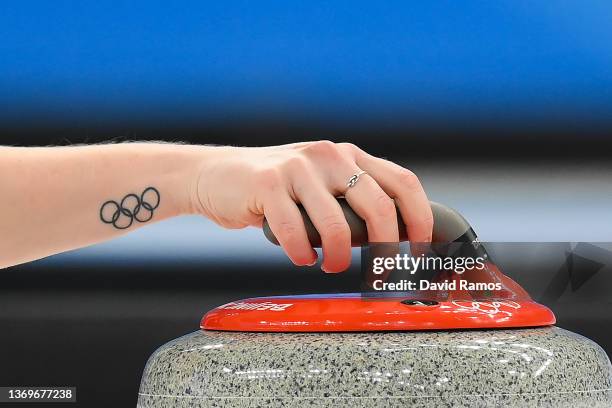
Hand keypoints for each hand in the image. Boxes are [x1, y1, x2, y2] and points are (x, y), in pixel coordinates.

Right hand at [193, 141, 432, 271]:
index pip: (402, 182)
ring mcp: (298, 167)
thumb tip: (388, 240)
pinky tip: (300, 257)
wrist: (215, 176)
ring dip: (339, 257)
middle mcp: (329, 155)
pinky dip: (302, 254)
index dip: (420, 219)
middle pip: (379, 205)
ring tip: (330, 266)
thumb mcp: (318, 185)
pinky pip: (296, 231)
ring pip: (337, 224)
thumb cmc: (273, 190)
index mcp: (348, 156)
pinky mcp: (267, 183)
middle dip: (386, 248)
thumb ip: (349, 202)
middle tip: (381, 272)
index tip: (421, 249)